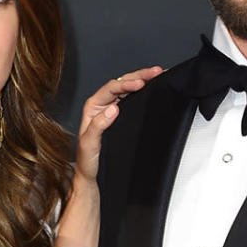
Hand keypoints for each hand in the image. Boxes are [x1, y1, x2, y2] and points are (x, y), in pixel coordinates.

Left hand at [75, 67, 162, 183]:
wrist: (92, 174)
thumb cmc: (88, 160)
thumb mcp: (89, 144)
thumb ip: (98, 125)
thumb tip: (114, 108)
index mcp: (93, 107)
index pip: (111, 88)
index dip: (126, 83)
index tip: (141, 84)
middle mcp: (102, 105)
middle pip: (122, 83)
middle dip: (139, 75)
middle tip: (156, 71)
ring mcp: (112, 110)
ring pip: (129, 89)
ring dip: (143, 80)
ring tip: (158, 74)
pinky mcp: (122, 117)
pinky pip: (133, 99)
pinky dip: (144, 92)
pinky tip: (154, 88)